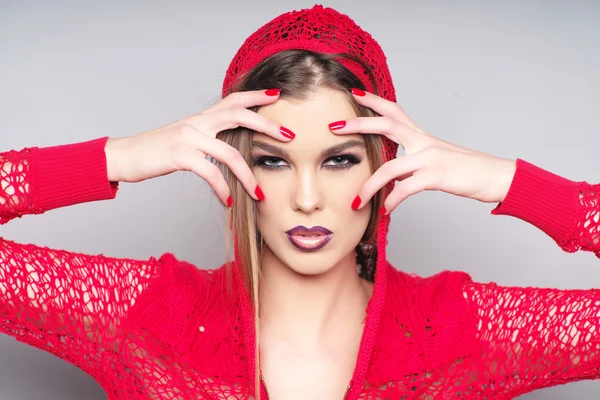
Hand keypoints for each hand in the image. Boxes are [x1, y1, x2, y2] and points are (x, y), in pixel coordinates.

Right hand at [105, 89, 293, 205]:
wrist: (124, 157)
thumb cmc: (156, 151)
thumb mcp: (184, 138)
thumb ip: (206, 137)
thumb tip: (229, 148)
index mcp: (200, 118)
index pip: (233, 100)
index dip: (256, 96)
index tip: (277, 96)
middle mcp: (197, 122)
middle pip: (239, 115)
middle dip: (267, 125)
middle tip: (290, 136)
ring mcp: (188, 137)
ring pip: (230, 153)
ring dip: (248, 176)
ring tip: (259, 194)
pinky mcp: (180, 155)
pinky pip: (210, 173)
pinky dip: (222, 189)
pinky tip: (229, 201)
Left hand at [329, 89, 516, 214]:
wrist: (497, 177)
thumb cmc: (467, 170)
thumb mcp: (438, 157)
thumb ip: (415, 159)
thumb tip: (395, 171)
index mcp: (422, 136)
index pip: (394, 111)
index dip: (373, 101)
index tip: (354, 93)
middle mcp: (424, 141)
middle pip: (386, 125)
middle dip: (357, 124)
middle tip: (333, 126)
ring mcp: (430, 157)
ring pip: (390, 167)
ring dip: (369, 186)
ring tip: (355, 202)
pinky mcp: (437, 176)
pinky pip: (406, 188)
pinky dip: (393, 200)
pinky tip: (386, 210)